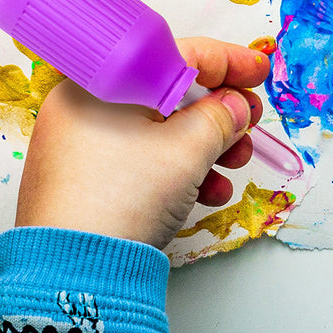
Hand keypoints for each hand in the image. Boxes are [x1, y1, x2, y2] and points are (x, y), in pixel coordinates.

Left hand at [15, 37, 267, 248]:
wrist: (74, 276)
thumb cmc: (122, 198)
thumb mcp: (185, 151)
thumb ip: (220, 117)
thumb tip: (236, 104)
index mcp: (102, 83)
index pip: (174, 57)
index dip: (225, 62)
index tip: (258, 71)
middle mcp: (87, 106)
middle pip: (170, 95)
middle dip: (219, 112)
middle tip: (250, 122)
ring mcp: (84, 143)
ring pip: (159, 130)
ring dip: (206, 145)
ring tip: (235, 164)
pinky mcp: (88, 177)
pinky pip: (141, 157)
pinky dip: (178, 168)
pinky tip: (208, 192)